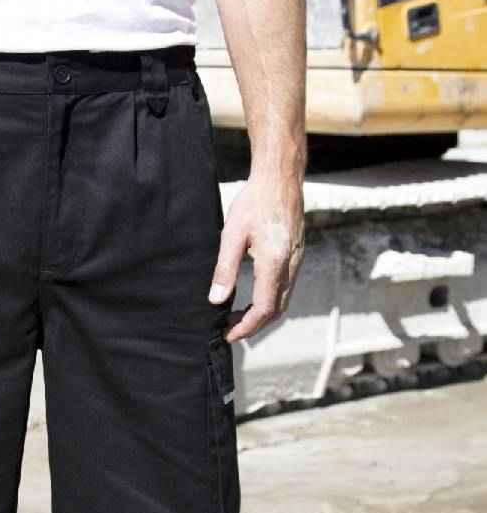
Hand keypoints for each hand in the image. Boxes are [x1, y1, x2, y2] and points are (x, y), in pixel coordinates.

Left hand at [208, 172, 304, 342]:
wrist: (281, 178)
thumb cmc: (254, 201)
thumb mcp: (232, 235)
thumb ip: (225, 269)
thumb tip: (216, 300)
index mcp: (274, 263)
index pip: (263, 309)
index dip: (246, 327)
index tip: (228, 335)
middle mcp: (291, 266)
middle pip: (276, 310)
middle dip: (254, 325)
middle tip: (230, 329)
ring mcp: (297, 260)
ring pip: (283, 300)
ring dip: (262, 314)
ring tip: (237, 316)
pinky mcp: (296, 254)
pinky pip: (286, 287)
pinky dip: (270, 300)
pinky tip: (253, 296)